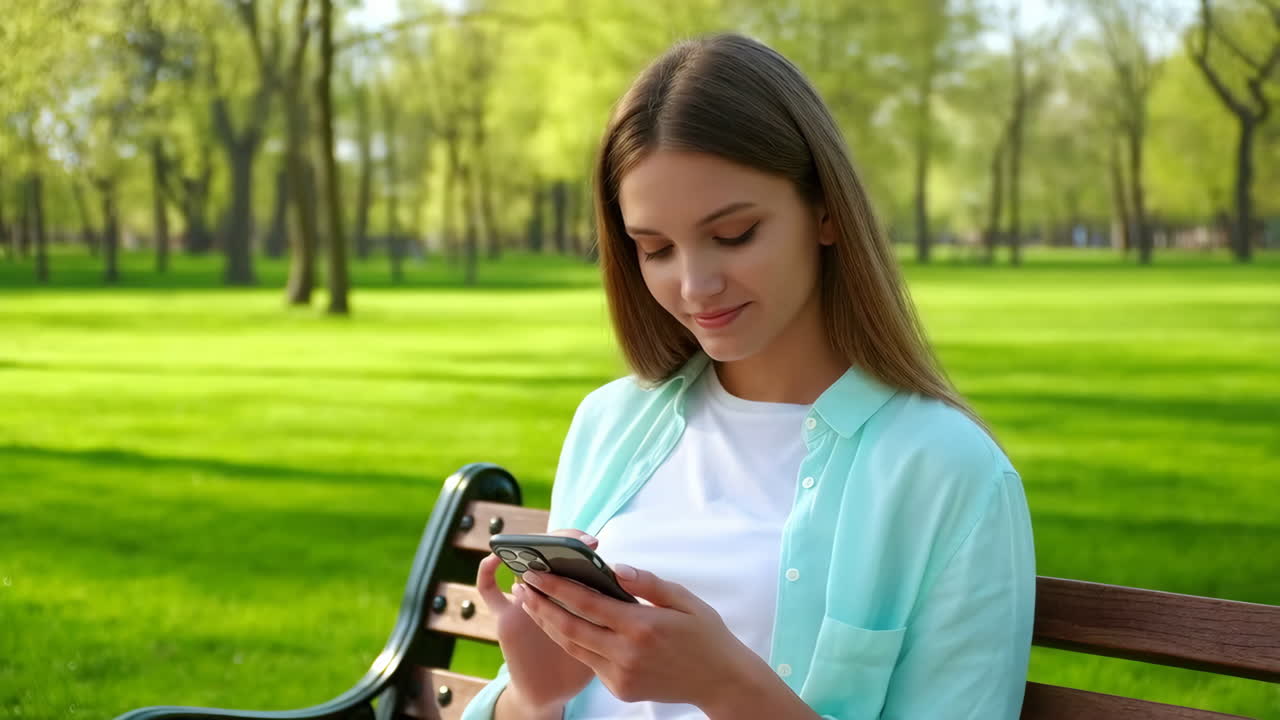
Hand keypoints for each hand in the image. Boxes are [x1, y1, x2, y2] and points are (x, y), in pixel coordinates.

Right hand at [476, 529, 598, 714]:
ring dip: (527, 551)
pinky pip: (489, 590)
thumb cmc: (584, 661)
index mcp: (569, 592)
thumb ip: (609, 610)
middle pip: (544, 557)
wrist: (552, 691)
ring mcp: (521, 603)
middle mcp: (544, 592)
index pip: (569, 557)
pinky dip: (487, 571)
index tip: (592, 542)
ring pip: (520, 568)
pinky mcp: (505, 618)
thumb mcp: (602, 634)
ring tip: (538, 544)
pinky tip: (495, 559)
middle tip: (572, 542)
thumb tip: (619, 578)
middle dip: (556, 544)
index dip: (577, 545)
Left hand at [515, 562, 758, 710]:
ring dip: (550, 625)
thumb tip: (615, 568)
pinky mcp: (620, 689)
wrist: (720, 681)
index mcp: (641, 626)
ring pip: (574, 647)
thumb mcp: (684, 599)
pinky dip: (573, 642)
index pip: (587, 603)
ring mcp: (621, 675)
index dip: (556, 587)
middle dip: (542, 605)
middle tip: (523, 586)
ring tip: (533, 604)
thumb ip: (647, 583)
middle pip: (570, 627)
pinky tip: (563, 625)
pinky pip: (590, 662)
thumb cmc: (705, 634)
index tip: (536, 572)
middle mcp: (626, 653)